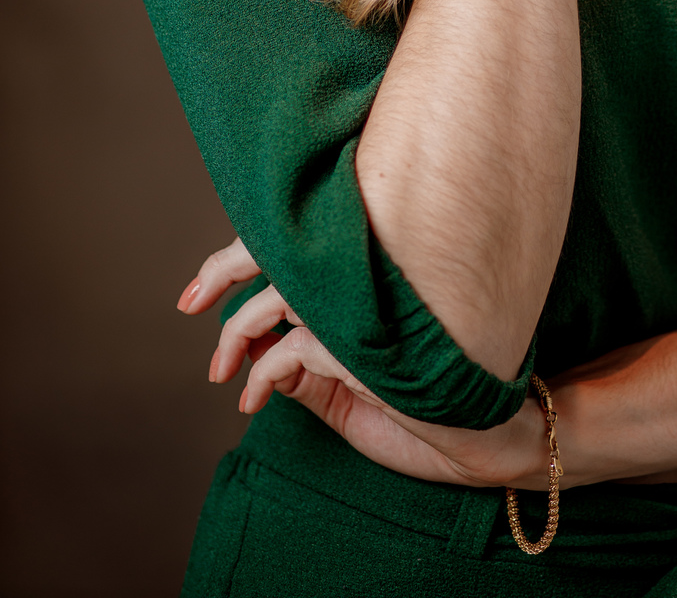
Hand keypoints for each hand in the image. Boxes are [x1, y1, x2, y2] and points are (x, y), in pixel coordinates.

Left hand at [177, 240, 550, 488]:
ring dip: (236, 334)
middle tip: (190, 304)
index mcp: (372, 272)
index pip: (298, 244)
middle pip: (281, 252)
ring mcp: (372, 306)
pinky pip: (293, 348)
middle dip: (224, 275)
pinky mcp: (369, 343)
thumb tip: (255, 350)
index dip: (241, 256)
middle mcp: (372, 275)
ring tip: (219, 371)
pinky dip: (263, 372)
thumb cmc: (428, 406)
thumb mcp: (351, 387)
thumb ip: (310, 363)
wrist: (486, 433)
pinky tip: (253, 397)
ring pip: (281, 297)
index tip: (200, 288)